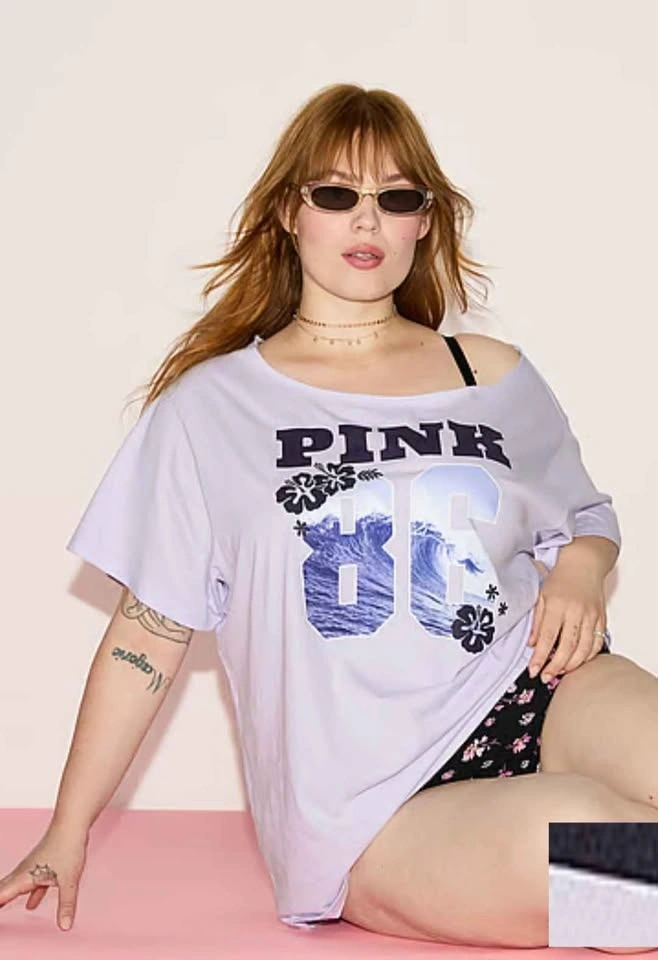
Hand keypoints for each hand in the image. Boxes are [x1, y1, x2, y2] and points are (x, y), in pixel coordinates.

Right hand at [0, 823, 88, 930]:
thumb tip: (65, 926)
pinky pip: (32, 884)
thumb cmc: (67, 847)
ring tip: (2, 909)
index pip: (1, 896)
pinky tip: (32, 905)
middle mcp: (24, 872)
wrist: (73, 823)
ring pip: (17, 887)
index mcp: (24, 878)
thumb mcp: (68, 881)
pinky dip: (30, 895)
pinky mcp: (44, 863)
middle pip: (4, 890)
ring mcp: (34, 867)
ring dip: (9, 899)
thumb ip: (66, 905)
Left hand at [527, 561, 607, 681]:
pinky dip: (588, 656)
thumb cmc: (560, 580)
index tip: (533, 670)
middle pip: (567, 647)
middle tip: (546, 677)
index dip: (540, 657)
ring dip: (571, 664)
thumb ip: (537, 622)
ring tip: (559, 672)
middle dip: (556, 666)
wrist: (583, 564)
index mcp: (557, 605)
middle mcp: (575, 612)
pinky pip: (597, 643)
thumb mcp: (541, 597)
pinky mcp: (601, 619)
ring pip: (584, 648)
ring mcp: (591, 616)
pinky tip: (577, 662)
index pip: (548, 637)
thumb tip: (532, 645)